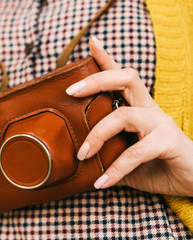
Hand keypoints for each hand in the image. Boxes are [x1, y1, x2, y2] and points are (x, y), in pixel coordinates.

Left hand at [66, 36, 192, 196]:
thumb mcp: (123, 156)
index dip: (106, 59)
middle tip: (71, 91)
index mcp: (138, 107)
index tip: (91, 43)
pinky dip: (116, 169)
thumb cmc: (156, 166)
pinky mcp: (168, 142)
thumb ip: (105, 152)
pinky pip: (136, 152)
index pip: (121, 77)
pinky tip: (103, 182)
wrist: (192, 181)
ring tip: (82, 155)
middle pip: (126, 78)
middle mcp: (149, 109)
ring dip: (97, 135)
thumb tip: (76, 158)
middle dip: (97, 80)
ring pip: (124, 116)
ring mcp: (160, 123)